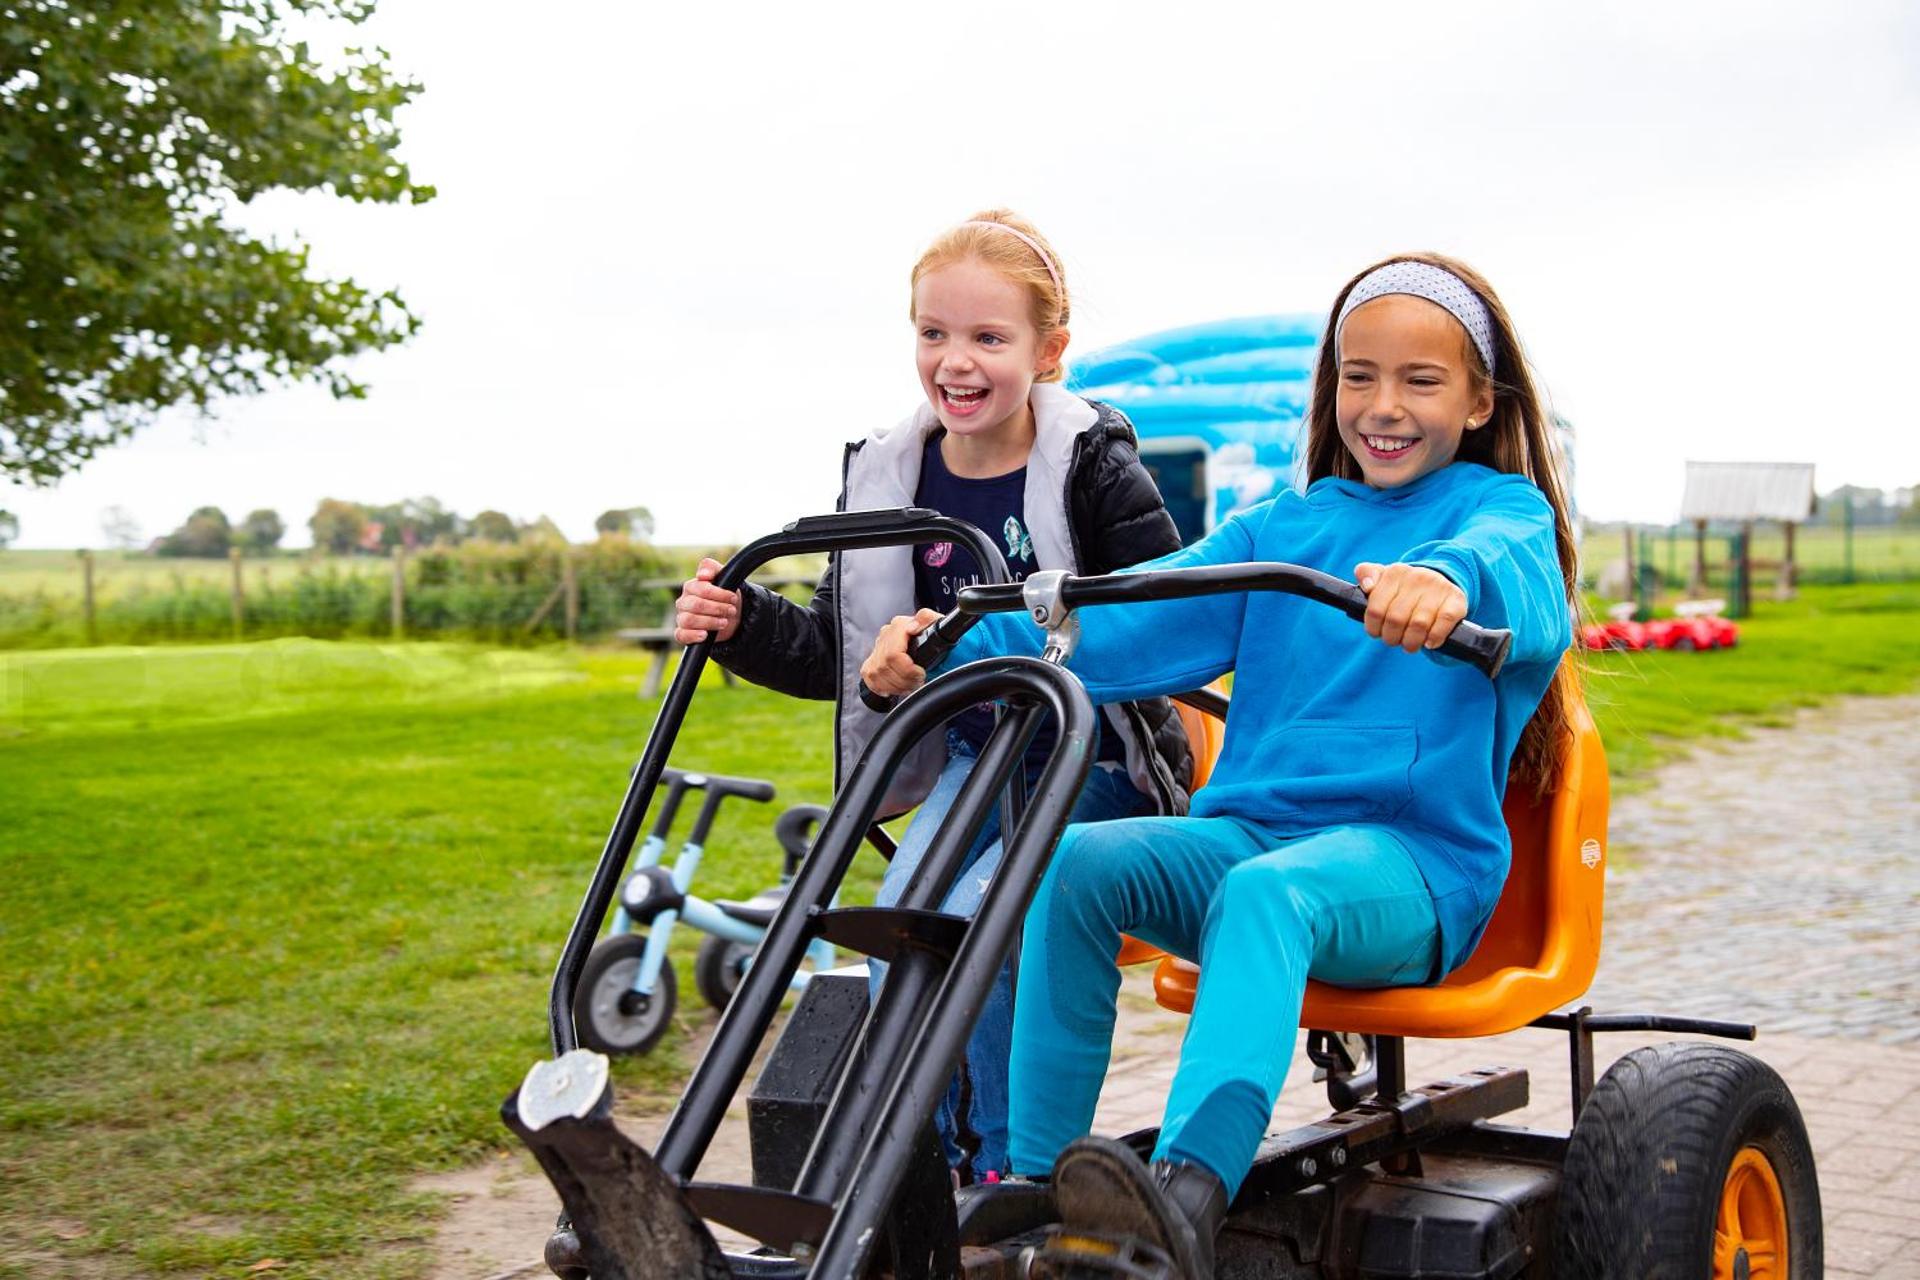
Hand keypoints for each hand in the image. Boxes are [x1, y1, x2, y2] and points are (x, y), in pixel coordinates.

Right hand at [675, 558, 740, 643]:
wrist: (731, 617)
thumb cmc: (725, 596)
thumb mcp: (724, 578)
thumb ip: (712, 568)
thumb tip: (702, 575)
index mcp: (691, 587)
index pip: (701, 589)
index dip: (719, 594)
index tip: (733, 598)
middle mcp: (683, 602)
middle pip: (696, 605)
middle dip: (717, 608)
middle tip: (731, 610)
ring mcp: (681, 618)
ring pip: (688, 620)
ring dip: (710, 622)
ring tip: (724, 622)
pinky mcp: (683, 633)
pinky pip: (680, 635)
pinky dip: (692, 635)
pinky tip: (705, 635)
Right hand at [860, 609, 942, 697]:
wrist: (930, 637)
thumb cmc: (933, 632)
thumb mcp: (938, 622)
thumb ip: (927, 619)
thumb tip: (913, 627)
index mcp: (900, 626)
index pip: (893, 654)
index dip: (907, 669)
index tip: (921, 673)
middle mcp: (886, 635)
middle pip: (884, 666)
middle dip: (904, 680)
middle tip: (918, 681)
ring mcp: (877, 648)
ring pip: (876, 674)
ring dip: (895, 686)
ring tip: (910, 685)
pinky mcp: (871, 661)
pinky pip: (870, 678)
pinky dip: (882, 687)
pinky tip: (894, 688)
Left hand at [1354, 562, 1468, 653]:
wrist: (1441, 581)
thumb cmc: (1404, 587)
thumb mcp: (1383, 577)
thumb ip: (1366, 574)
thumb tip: (1367, 586)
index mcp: (1395, 572)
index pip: (1375, 609)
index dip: (1373, 628)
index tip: (1377, 632)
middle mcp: (1417, 577)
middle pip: (1396, 620)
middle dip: (1392, 638)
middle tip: (1394, 640)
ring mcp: (1438, 588)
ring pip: (1418, 624)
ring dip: (1411, 642)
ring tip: (1410, 644)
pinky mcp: (1456, 600)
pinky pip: (1443, 623)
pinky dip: (1434, 638)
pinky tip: (1430, 643)